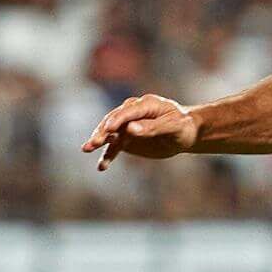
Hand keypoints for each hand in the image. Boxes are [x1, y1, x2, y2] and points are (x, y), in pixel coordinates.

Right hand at [82, 93, 199, 170]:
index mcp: (145, 104)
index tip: (109, 129)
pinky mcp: (126, 139)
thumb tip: (131, 129)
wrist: (184, 134)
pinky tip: (101, 167)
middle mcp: (132, 112)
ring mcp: (127, 125)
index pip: (128, 111)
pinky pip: (114, 147)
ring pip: (110, 133)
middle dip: (103, 131)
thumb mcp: (173, 127)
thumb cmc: (182, 126)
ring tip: (86, 149)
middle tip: (92, 142)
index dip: (118, 119)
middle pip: (114, 120)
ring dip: (99, 140)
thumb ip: (153, 127)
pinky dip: (107, 156)